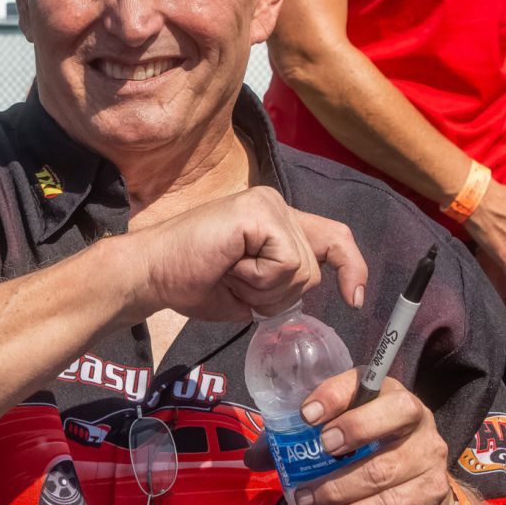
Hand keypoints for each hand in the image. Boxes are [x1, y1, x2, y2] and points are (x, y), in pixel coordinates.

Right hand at [131, 186, 367, 320]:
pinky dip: (258, 279)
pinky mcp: (258, 212)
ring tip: (227, 272)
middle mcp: (276, 205)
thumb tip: (318, 289)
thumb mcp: (251, 289)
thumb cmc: (191, 281)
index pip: (334, 238)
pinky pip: (286, 263)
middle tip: (234, 283)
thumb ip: (284, 283)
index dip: (352, 267)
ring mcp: (268, 204)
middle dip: (277, 295)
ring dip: (263, 289)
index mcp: (275, 221)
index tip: (354, 300)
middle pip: (315, 270)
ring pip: (302, 270)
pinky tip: (229, 266)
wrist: (150, 274)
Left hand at [291, 370, 454, 504]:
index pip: (362, 381)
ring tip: (309, 503)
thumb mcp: (337, 434)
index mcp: (384, 390)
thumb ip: (295, 440)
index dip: (334, 395)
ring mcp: (428, 452)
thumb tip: (252, 459)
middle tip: (316, 455)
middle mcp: (414, 414)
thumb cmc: (369, 450)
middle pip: (390, 417)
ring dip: (341, 490)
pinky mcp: (433, 489)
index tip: (306, 416)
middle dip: (350, 434)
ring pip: (385, 470)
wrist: (422, 487)